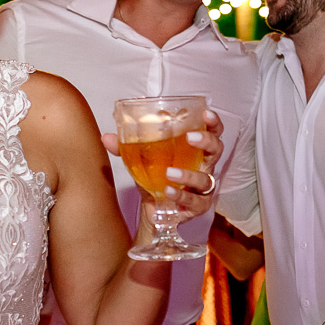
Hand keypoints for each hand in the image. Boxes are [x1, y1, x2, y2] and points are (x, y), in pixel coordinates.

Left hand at [102, 108, 224, 221]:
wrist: (153, 211)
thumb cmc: (155, 179)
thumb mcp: (141, 161)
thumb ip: (126, 148)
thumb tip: (107, 137)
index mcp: (195, 151)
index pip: (212, 132)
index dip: (213, 122)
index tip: (205, 114)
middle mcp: (204, 168)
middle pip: (217, 151)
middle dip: (207, 141)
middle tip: (190, 138)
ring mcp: (203, 189)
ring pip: (205, 180)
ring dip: (188, 175)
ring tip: (170, 173)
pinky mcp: (197, 207)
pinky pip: (194, 202)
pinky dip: (181, 197)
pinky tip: (168, 192)